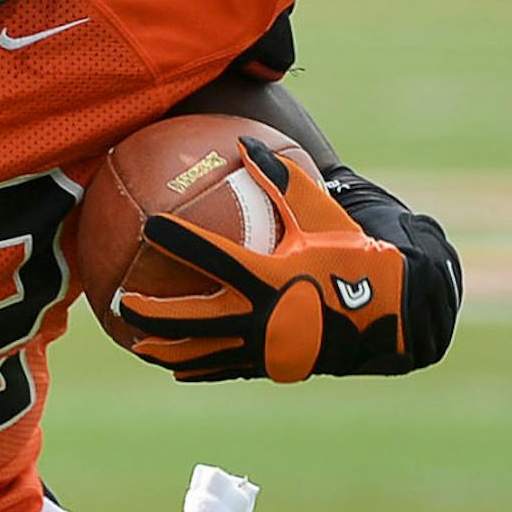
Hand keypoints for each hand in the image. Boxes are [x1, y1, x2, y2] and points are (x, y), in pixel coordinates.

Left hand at [118, 140, 409, 382]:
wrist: (391, 315)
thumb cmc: (354, 257)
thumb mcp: (323, 216)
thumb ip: (283, 181)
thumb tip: (247, 143)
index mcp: (272, 275)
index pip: (214, 255)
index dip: (179, 240)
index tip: (149, 226)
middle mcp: (263, 315)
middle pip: (192, 318)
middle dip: (152, 313)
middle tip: (120, 302)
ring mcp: (264, 347)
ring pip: (202, 352)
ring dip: (164, 348)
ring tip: (133, 343)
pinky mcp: (270, 366)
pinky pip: (224, 368)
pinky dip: (197, 366)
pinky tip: (174, 364)